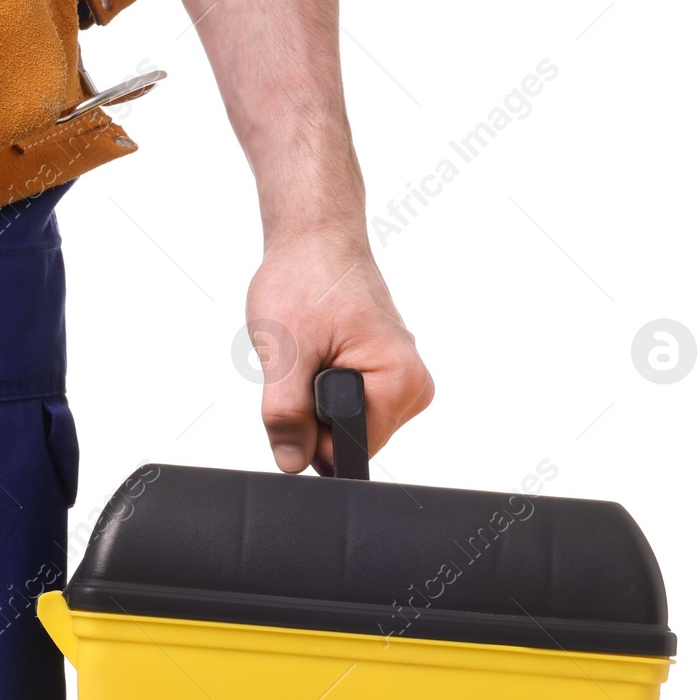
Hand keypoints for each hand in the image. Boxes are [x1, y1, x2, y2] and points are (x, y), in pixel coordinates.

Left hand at [246, 232, 432, 474]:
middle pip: (350, 440)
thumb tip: (292, 462)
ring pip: (345, 425)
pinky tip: (321, 352)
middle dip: (312, 413)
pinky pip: (347, 405)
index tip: (301, 384)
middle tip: (304, 360)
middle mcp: (413, 385)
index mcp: (400, 381)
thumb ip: (287, 414)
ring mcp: (403, 380)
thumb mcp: (285, 351)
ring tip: (313, 351)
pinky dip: (322, 387)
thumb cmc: (306, 278)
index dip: (312, 435)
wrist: (316, 238)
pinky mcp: (388, 375)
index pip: (351, 451)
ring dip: (315, 398)